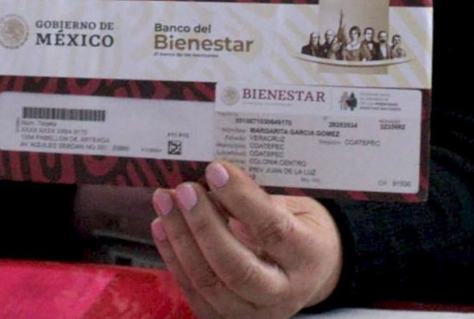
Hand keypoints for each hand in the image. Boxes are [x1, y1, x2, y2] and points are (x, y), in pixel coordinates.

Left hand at [150, 161, 342, 318]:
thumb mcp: (297, 207)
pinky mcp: (227, 318)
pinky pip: (193, 291)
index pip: (273, 230)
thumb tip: (214, 180)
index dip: (241, 199)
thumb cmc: (301, 229)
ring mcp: (254, 312)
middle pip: (236, 267)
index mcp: (309, 257)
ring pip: (209, 282)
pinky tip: (162, 225)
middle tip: (185, 190)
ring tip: (166, 202)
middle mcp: (284, 293)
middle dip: (204, 225)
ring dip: (180, 238)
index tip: (215, 170)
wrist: (311, 272)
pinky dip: (173, 256)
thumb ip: (260, 199)